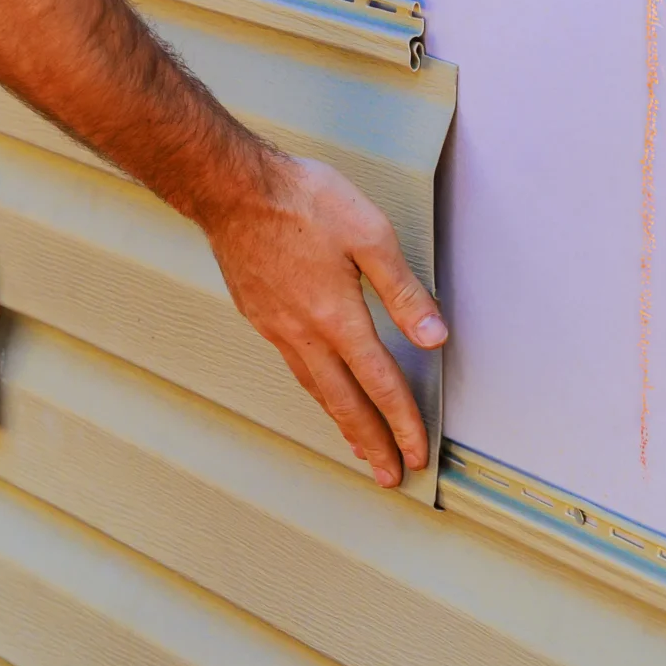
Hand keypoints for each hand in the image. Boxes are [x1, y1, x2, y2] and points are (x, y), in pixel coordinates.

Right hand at [199, 154, 446, 486]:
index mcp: (338, 318)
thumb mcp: (369, 234)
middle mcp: (306, 334)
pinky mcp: (260, 316)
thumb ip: (403, 291)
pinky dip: (317, 394)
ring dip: (343, 425)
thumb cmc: (301, 201)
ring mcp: (278, 329)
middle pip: (346, 404)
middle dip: (372, 444)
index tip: (417, 454)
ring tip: (360, 449)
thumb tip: (434, 337)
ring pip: (317, 391)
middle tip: (388, 477)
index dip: (403, 423)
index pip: (381, 384)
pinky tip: (323, 395)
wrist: (231, 188)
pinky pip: (296, 369)